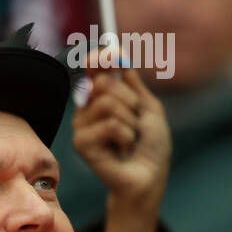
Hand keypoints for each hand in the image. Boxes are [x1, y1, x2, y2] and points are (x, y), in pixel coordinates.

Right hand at [72, 60, 170, 209]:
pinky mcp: (81, 144)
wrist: (149, 176)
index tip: (114, 55)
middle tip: (134, 122)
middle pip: (104, 82)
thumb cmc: (150, 145)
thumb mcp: (149, 106)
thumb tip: (119, 56)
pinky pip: (109, 124)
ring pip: (108, 103)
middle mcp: (87, 109)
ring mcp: (81, 126)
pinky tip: (123, 150)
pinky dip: (126, 136)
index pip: (93, 68)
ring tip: (130, 139)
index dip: (101, 57)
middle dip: (130, 100)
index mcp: (101, 97)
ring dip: (130, 121)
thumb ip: (134, 83)